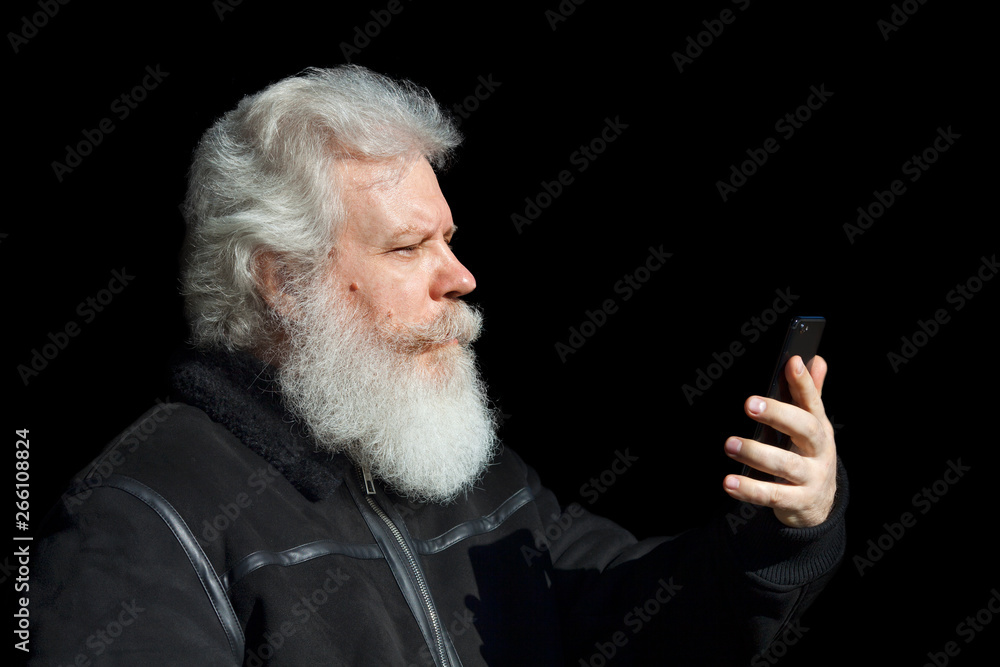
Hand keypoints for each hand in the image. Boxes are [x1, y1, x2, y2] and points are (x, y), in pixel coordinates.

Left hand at [721, 355, 837, 527]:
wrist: (819, 505)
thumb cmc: (808, 456)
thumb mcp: (812, 427)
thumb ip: (810, 395)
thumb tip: (815, 360)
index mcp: (820, 429)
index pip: (813, 402)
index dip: (804, 383)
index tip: (791, 363)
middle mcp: (820, 452)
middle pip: (804, 429)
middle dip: (778, 415)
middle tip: (749, 404)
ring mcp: (811, 478)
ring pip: (785, 464)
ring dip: (756, 453)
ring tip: (730, 444)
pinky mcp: (798, 502)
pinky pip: (773, 496)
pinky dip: (750, 489)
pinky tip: (729, 482)